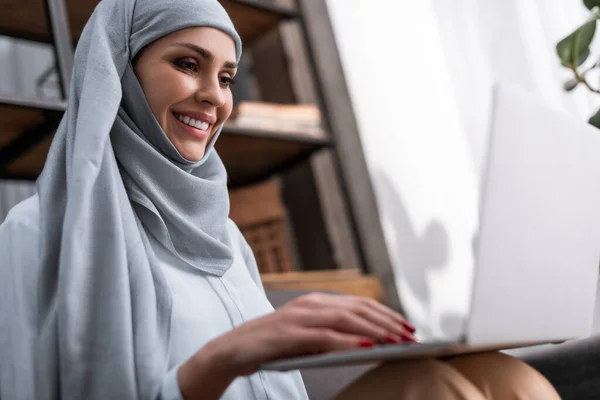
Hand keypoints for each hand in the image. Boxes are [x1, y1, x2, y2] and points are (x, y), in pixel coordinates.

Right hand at [218, 292, 415, 374]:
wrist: (233, 350)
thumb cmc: (274, 345)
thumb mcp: (308, 335)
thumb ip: (333, 333)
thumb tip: (370, 342)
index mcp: (316, 301)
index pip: (359, 303)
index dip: (386, 313)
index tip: (407, 326)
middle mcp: (310, 304)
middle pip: (358, 308)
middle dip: (388, 321)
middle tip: (410, 335)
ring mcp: (299, 317)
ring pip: (346, 319)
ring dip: (375, 330)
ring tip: (396, 341)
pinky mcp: (289, 334)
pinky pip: (325, 337)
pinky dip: (348, 341)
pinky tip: (367, 347)